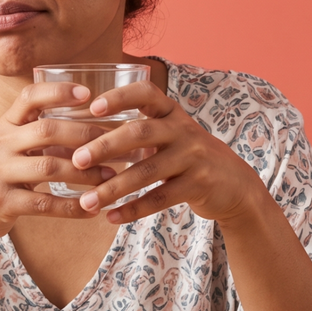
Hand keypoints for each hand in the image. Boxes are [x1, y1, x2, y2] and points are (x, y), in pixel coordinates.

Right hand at [0, 82, 116, 244]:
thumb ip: (39, 136)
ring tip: (111, 177)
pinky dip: (71, 207)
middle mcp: (0, 144)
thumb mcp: (10, 148)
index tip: (88, 93)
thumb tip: (90, 128)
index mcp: (5, 126)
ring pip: (50, 167)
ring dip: (86, 173)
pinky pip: (44, 204)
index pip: (29, 97)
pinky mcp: (1, 202)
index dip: (58, 91)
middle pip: (47, 130)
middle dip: (85, 135)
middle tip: (115, 143)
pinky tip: (91, 209)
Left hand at [70, 82, 267, 224]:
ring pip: (146, 172)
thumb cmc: (187, 157)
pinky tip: (111, 217)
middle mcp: (183, 130)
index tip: (93, 108)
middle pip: (139, 132)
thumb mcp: (169, 136)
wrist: (234, 184)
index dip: (119, 97)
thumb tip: (79, 144)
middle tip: (77, 160)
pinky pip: (160, 198)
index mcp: (171, 113)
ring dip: (113, 188)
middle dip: (105, 146)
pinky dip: (133, 209)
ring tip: (87, 202)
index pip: (145, 93)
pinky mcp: (199, 184)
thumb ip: (136, 134)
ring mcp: (193, 157)